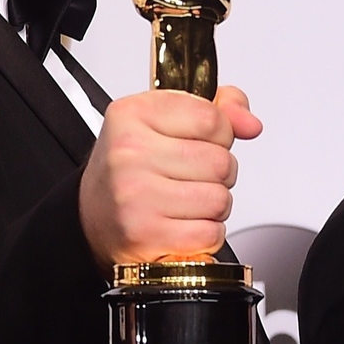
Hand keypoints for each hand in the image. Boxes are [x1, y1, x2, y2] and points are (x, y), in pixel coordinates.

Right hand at [78, 85, 262, 272]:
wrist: (93, 216)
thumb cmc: (131, 167)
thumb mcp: (165, 121)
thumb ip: (217, 109)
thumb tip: (250, 124)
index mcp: (132, 114)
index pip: (212, 118)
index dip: (220, 134)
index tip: (201, 141)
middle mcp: (129, 153)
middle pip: (221, 161)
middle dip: (218, 173)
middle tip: (190, 176)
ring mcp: (136, 195)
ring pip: (220, 199)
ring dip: (213, 205)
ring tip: (185, 201)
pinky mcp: (147, 234)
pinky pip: (210, 232)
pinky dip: (205, 233)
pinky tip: (181, 224)